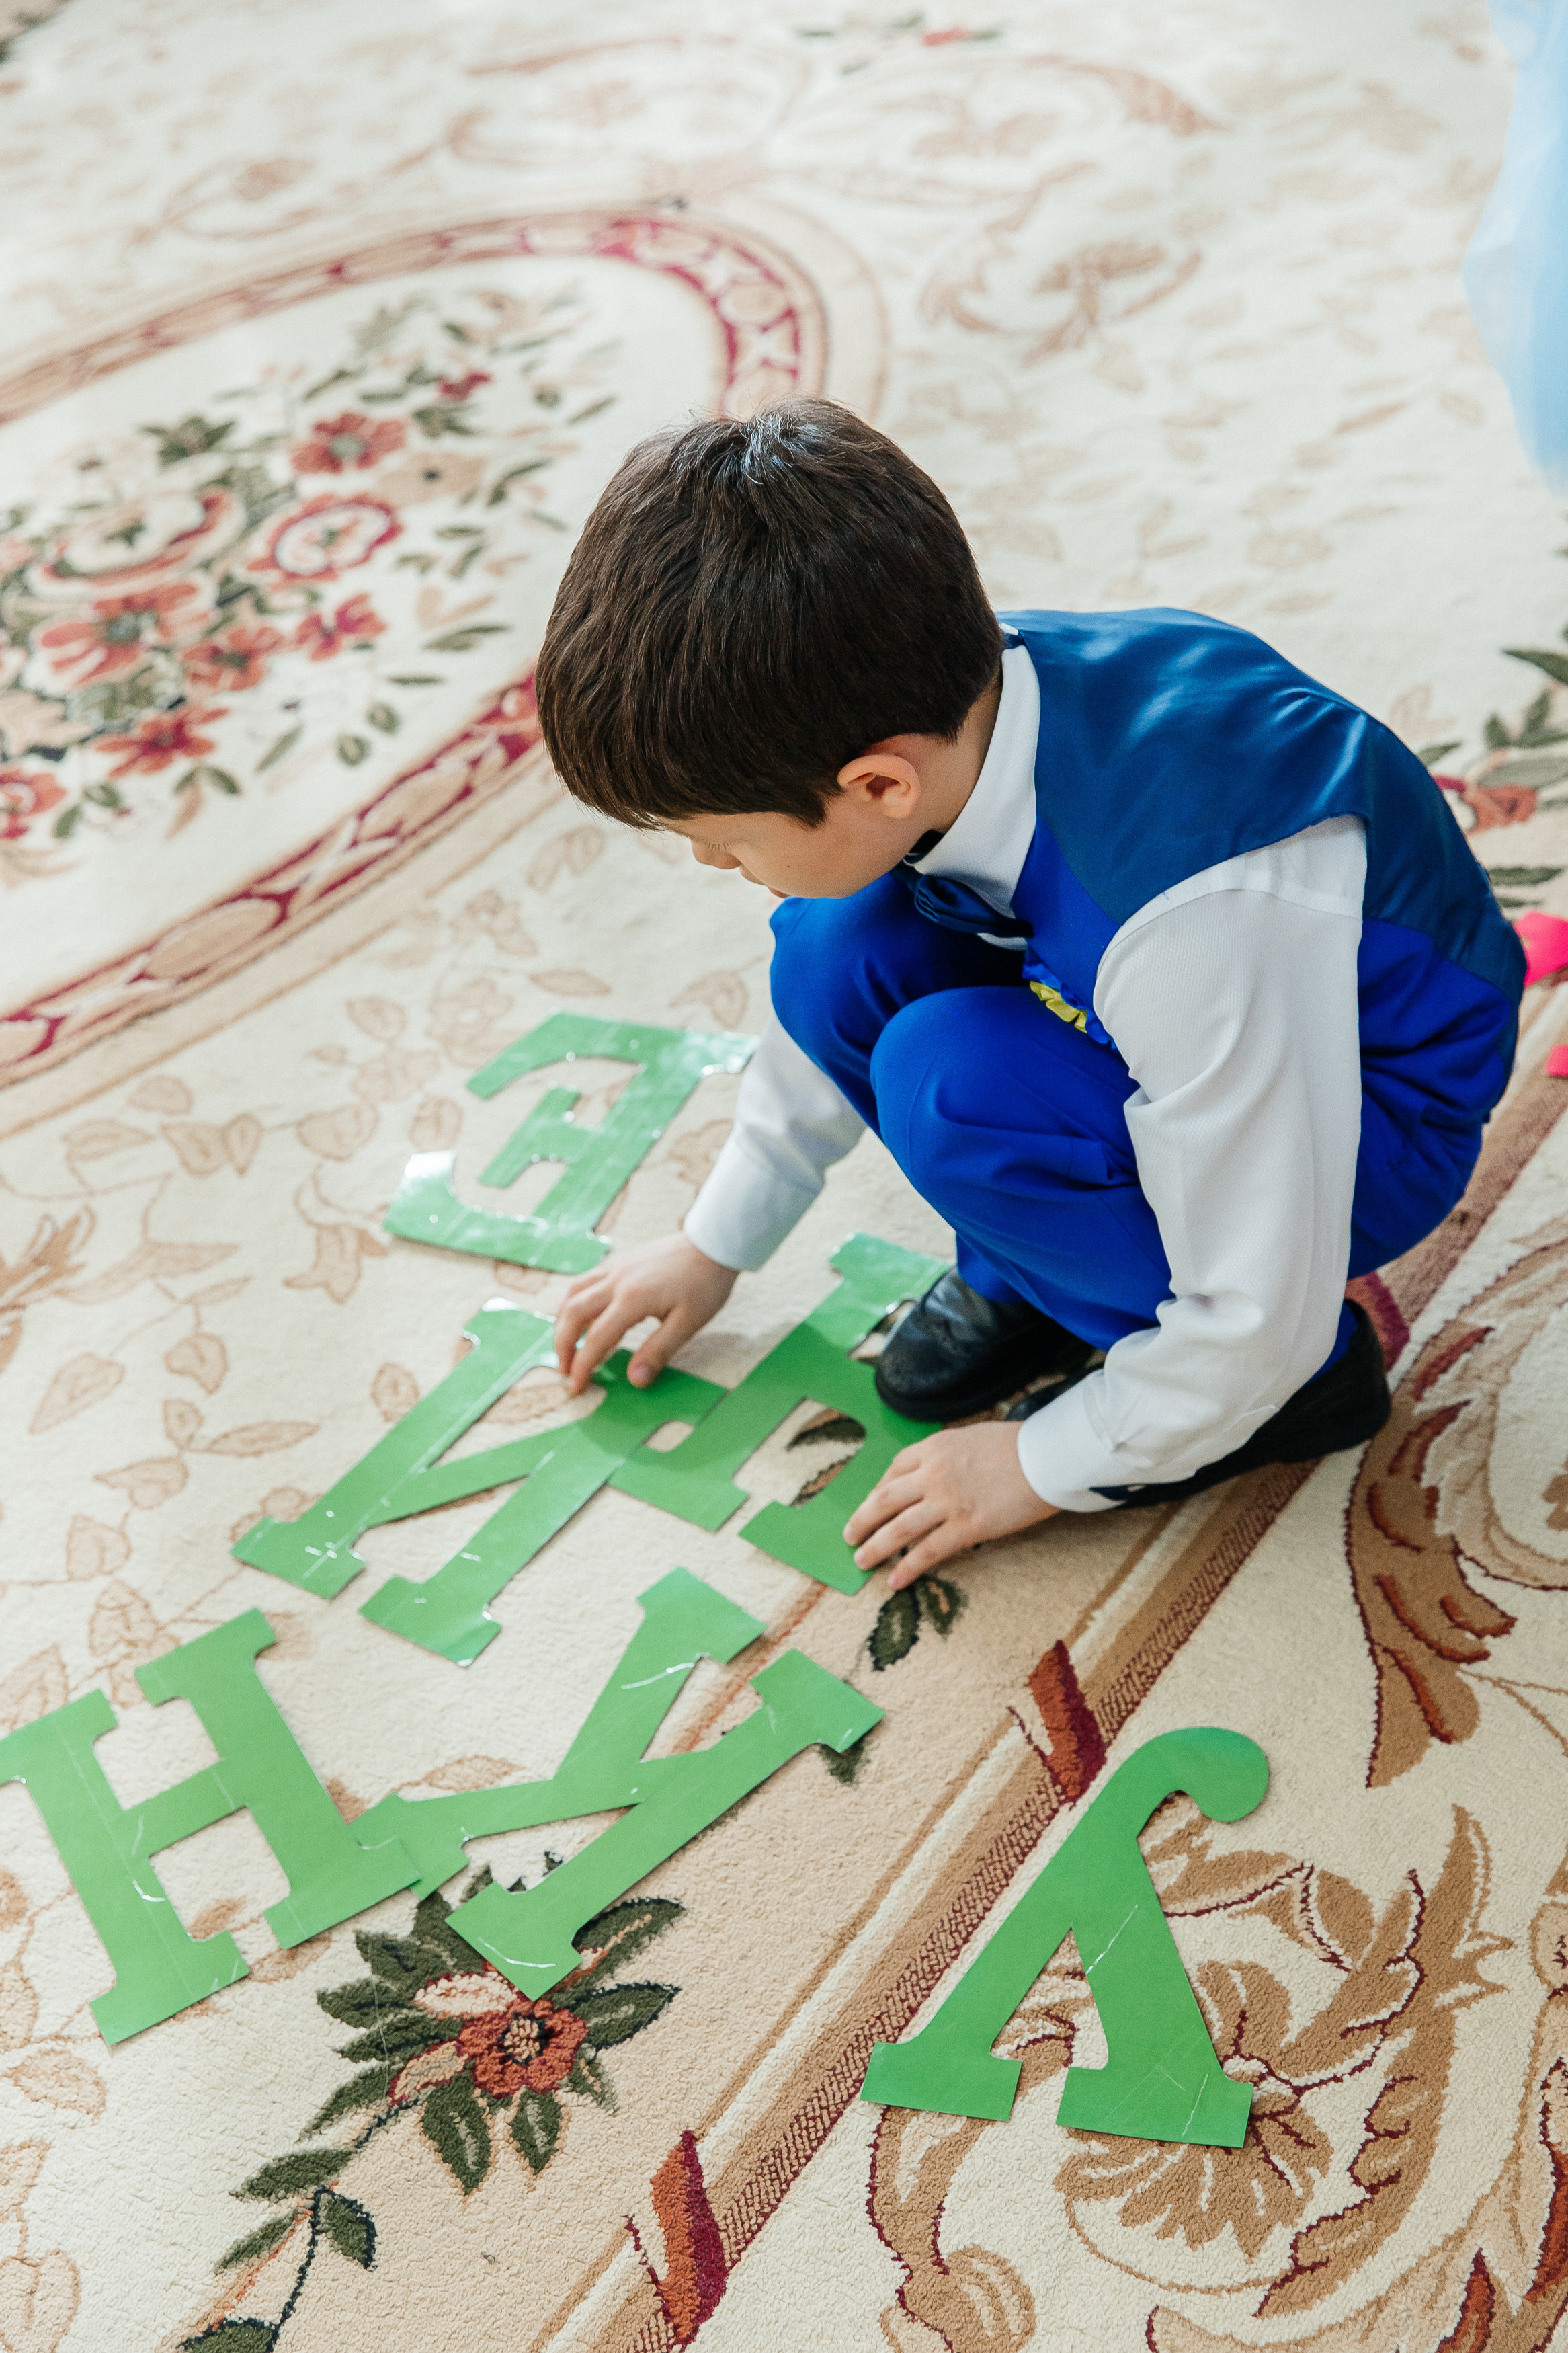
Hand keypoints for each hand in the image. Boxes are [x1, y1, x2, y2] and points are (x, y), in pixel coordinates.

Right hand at [554, 1232, 737, 1394]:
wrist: (712, 1243)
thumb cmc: (705, 1284)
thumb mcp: (688, 1323)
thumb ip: (658, 1351)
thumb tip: (635, 1380)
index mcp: (633, 1298)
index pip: (597, 1338)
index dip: (583, 1365)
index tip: (577, 1387)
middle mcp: (616, 1280)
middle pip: (572, 1313)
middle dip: (562, 1345)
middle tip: (564, 1369)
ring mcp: (615, 1268)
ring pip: (573, 1294)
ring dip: (563, 1322)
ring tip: (567, 1345)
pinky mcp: (618, 1262)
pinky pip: (584, 1282)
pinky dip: (575, 1302)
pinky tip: (582, 1316)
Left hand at [845, 1422, 1058, 1587]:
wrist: (1047, 1457)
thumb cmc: (1019, 1445)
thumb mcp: (973, 1437)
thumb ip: (949, 1453)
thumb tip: (936, 1469)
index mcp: (935, 1447)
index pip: (894, 1469)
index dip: (878, 1489)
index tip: (871, 1504)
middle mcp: (933, 1473)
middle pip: (885, 1500)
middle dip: (863, 1520)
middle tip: (850, 1536)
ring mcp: (947, 1501)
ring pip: (899, 1528)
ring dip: (875, 1547)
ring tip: (861, 1561)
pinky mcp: (966, 1527)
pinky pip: (928, 1551)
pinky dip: (907, 1568)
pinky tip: (894, 1581)